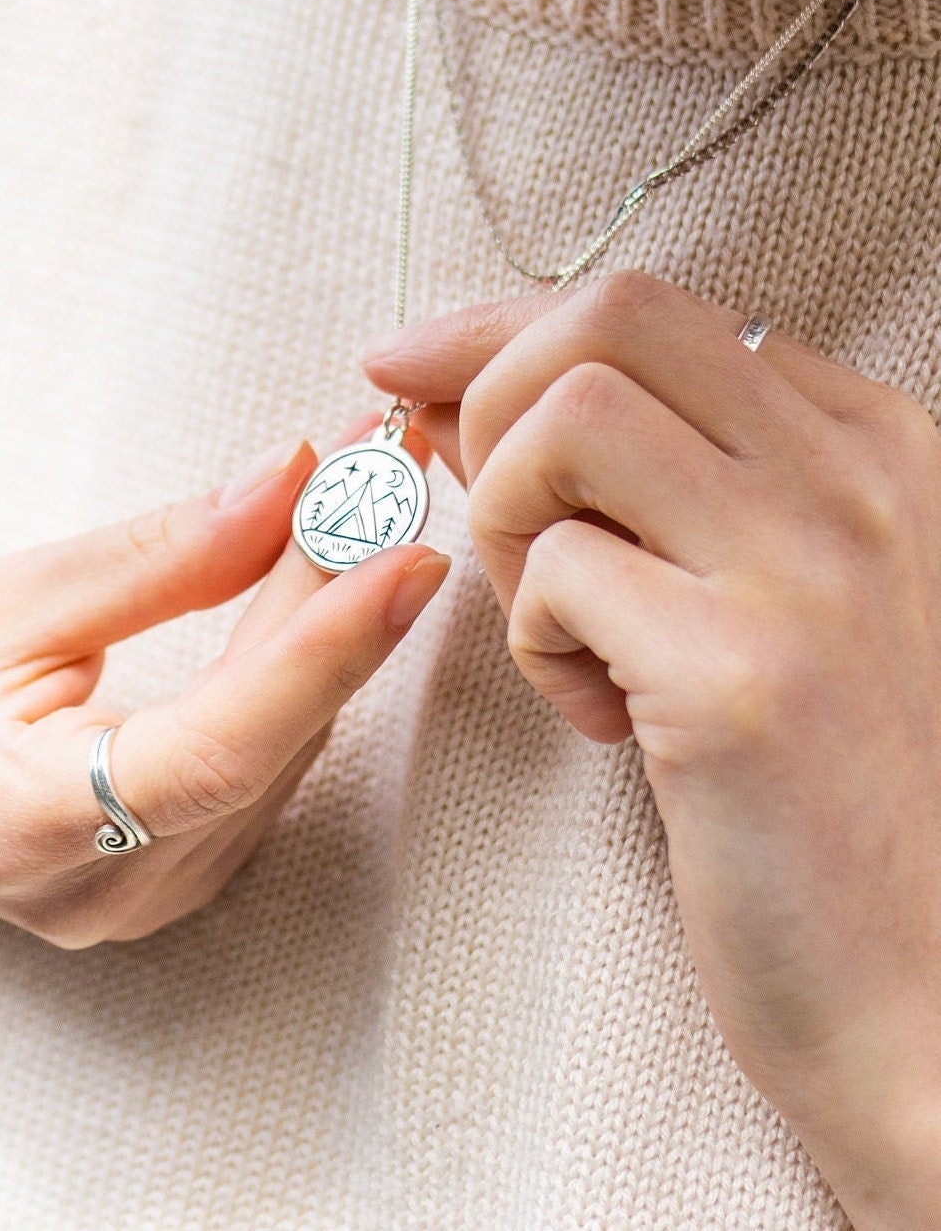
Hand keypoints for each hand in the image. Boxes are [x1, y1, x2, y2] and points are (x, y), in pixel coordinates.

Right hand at [0, 426, 446, 977]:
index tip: (402, 550)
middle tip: (392, 466)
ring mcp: (135, 904)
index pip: (213, 750)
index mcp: (19, 825)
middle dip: (336, 599)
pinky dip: (294, 672)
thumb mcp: (0, 591)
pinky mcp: (164, 881)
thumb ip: (154, 554)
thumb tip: (293, 479)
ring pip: (276, 755)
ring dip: (326, 626)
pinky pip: (261, 771)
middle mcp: (95, 894)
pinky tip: (320, 583)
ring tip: (363, 498)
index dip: (319, 652)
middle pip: (261, 740)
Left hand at [365, 271, 940, 1230]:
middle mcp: (859, 485)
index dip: (502, 332)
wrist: (928, 1001)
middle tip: (474, 500)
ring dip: (504, 513)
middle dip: (487, 386)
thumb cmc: (827, 792)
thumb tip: (458, 389)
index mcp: (876, 449)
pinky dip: (531, 639)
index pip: (650, 307)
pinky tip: (599, 717)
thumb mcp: (772, 594)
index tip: (420, 379)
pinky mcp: (744, 681)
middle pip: (606, 316)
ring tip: (555, 626)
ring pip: (566, 417)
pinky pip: (555, 571)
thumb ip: (657, 480)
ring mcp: (810, 574)